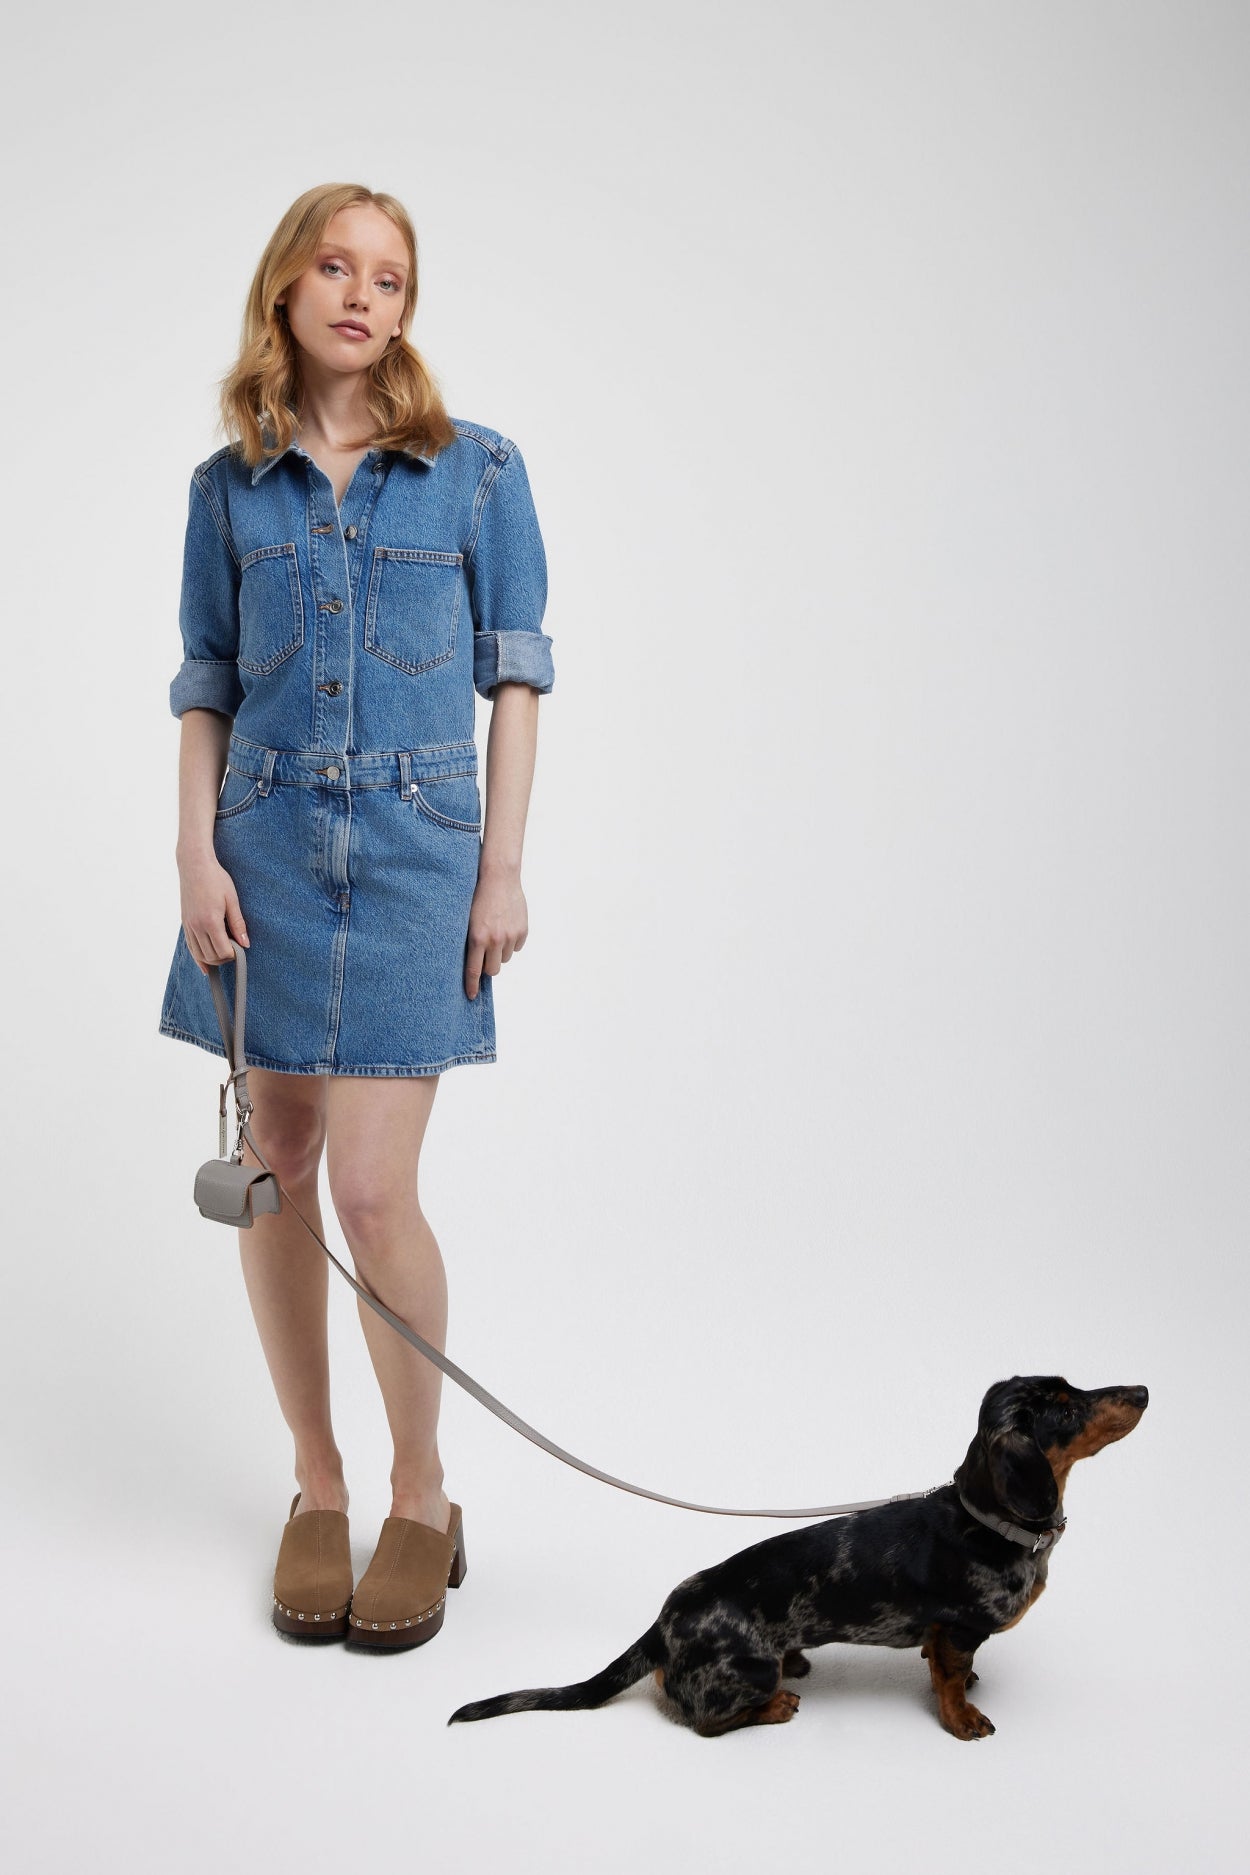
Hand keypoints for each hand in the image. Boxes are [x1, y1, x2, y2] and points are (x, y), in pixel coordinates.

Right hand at [178, 850, 249, 975]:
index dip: (234, 954)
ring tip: (224, 954)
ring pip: (199, 955)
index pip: (223, 951)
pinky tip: (205, 966)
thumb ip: (238, 924)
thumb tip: (246, 944)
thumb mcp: (232, 900)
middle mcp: (196, 926)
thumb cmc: (216, 879)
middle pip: (211, 956)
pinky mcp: (185, 923)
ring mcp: (188, 926)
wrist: (194, 865)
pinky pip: (190, 947)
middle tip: (235, 951)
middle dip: (224, 959)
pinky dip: (198, 958)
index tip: (241, 948)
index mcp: (210, 921)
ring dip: (212, 960)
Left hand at [465, 864, 526, 999]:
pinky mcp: (522, 931)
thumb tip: (473, 964)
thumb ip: (472, 941)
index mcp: (477, 938)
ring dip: (500, 952)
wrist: (499, 878)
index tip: (470, 996)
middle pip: (493, 970)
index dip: (472, 986)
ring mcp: (510, 936)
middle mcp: (495, 940)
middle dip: (488, 966)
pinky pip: (517, 947)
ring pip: (505, 958)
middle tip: (485, 956)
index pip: (474, 970)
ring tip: (496, 933)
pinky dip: (512, 942)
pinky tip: (506, 926)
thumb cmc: (478, 897)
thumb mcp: (468, 920)